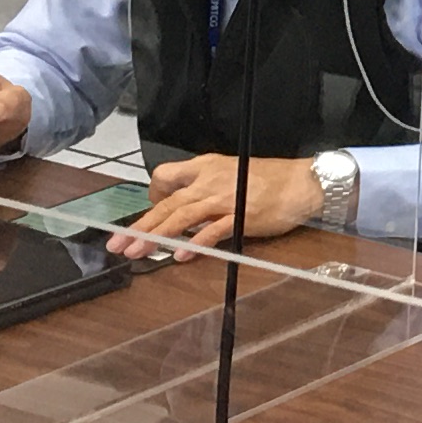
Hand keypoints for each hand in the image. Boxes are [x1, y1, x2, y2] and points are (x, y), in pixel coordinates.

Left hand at [110, 149, 327, 259]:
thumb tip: (184, 207)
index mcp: (206, 166)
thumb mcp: (231, 173)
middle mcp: (210, 180)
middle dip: (140, 225)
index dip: (152, 196)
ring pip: (181, 217)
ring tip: (137, 252)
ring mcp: (225, 199)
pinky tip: (180, 256)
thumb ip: (206, 187)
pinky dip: (195, 243)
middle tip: (118, 244)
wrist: (303, 182)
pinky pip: (212, 231)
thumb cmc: (270, 180)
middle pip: (167, 204)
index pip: (165, 176)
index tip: (147, 213)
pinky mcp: (241, 217)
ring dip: (157, 236)